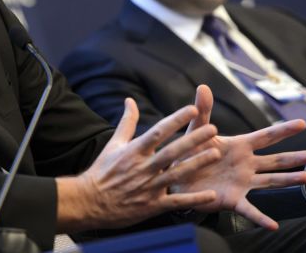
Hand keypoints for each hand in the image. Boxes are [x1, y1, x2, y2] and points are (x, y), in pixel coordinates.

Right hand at [56, 98, 220, 231]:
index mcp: (134, 151)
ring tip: (215, 153)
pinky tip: (211, 195)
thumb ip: (127, 123)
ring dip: (197, 164)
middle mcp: (143, 167)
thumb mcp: (114, 144)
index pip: (158, 131)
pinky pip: (176, 202)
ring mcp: (148, 187)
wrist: (89, 201)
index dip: (176, 120)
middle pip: (172, 151)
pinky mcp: (152, 205)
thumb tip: (129, 100)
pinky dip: (194, 199)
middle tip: (212, 129)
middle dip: (193, 139)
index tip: (192, 110)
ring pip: (177, 174)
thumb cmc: (102, 171)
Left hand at [174, 85, 305, 229]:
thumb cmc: (188, 151)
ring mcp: (242, 182)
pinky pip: (249, 210)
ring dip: (288, 180)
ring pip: (270, 181)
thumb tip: (202, 87)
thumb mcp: (196, 130)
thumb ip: (202, 111)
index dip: (283, 130)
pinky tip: (273, 225)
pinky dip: (260, 218)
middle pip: (275, 160)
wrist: (175, 177)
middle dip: (293, 158)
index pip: (265, 136)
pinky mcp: (232, 199)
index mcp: (239, 146)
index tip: (301, 123)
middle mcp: (246, 164)